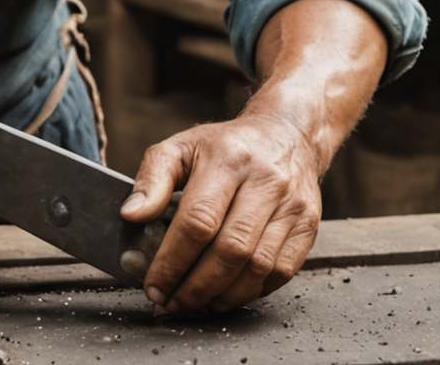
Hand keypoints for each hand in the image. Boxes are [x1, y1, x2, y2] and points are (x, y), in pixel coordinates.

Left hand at [120, 113, 324, 313]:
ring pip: (258, 267)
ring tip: (197, 305)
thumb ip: (151, 179)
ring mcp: (292, 205)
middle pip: (230, 249)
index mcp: (228, 160)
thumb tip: (131, 215)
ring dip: (224, 296)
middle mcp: (266, 181)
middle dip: (196, 287)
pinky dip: (253, 292)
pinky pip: (282, 271)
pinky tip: (228, 295)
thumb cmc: (225, 147)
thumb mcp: (180, 147)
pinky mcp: (309, 225)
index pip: (198, 221)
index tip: (154, 285)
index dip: (173, 261)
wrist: (287, 135)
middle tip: (172, 303)